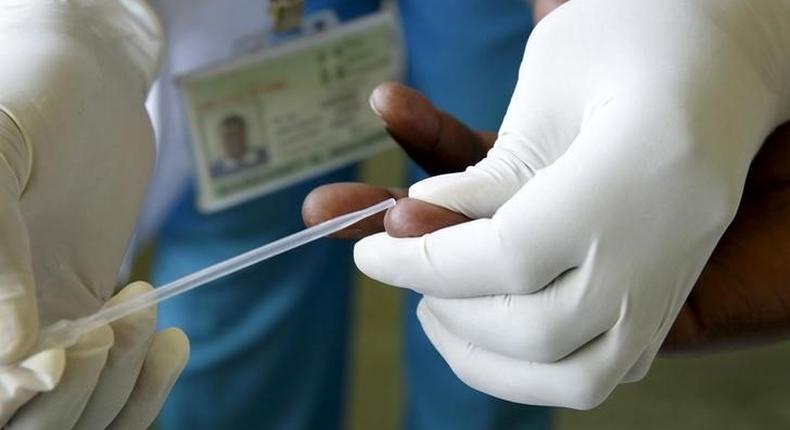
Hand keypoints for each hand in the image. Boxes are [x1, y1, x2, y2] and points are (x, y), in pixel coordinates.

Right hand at [0, 1, 188, 426]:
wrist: (86, 87)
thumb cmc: (26, 103)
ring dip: (116, 386)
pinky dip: (147, 382)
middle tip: (100, 336)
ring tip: (139, 312)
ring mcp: (39, 332)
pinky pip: (117, 385)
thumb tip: (17, 347)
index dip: (10, 393)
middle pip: (25, 418)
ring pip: (77, 413)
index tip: (61, 354)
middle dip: (70, 395)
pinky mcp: (89, 320)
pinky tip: (168, 340)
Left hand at [306, 0, 789, 408]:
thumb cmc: (646, 31)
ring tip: (434, 307)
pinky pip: (600, 368)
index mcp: (641, 167)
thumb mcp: (559, 74)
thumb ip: (493, 163)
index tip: (369, 249)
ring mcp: (673, 280)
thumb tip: (420, 220)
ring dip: (485, 354)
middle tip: (396, 267)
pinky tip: (483, 324)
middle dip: (447, 307)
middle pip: (541, 328)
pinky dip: (528, 364)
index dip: (426, 258)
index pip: (513, 253)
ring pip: (577, 375)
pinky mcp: (667, 297)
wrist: (731, 56)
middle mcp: (665, 242)